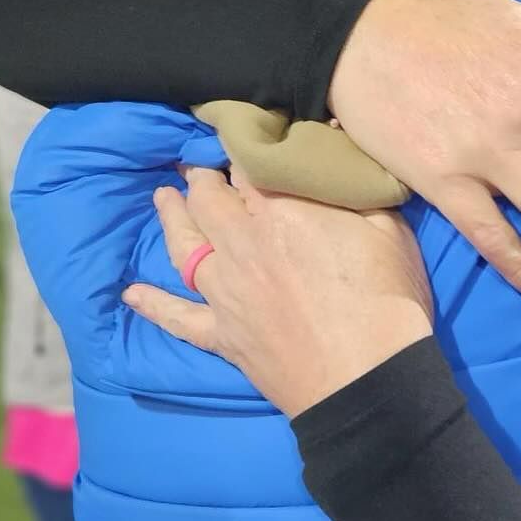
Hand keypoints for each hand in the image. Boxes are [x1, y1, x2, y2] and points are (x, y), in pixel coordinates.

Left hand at [122, 168, 431, 417]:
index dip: (243, 148)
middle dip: (200, 177)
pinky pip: (177, 317)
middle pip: (207, 200)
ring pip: (184, 246)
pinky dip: (153, 305)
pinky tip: (132, 294)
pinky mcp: (222, 335)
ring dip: (171, 218)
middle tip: (195, 165)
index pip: (249, 165)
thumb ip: (356, 185)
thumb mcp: (389, 229)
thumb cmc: (387, 303)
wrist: (367, 382)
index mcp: (281, 211)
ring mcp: (225, 293)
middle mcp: (241, 245)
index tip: (243, 138)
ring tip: (162, 197)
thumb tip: (339, 140)